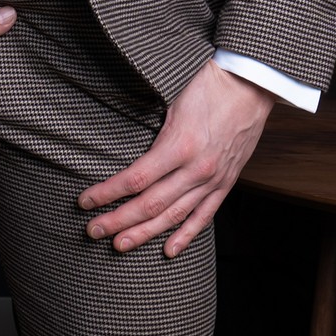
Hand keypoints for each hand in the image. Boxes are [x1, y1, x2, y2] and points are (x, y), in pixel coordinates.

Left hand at [77, 59, 273, 257]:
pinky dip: (186, 235)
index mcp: (180, 145)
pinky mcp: (226, 183)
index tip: (85, 201)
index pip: (135, 179)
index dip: (107, 193)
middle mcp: (197, 169)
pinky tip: (169, 250)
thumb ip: (153, 132)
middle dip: (118, 220)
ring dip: (145, 233)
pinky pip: (204, 216)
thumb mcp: (172, 101)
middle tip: (93, 231)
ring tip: (120, 245)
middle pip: (150, 204)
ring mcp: (213, 179)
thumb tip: (123, 147)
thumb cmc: (207, 85)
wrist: (250, 84)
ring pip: (174, 215)